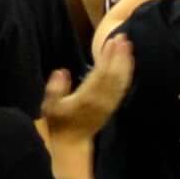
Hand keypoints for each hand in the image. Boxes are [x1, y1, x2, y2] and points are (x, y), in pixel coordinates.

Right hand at [37, 26, 131, 147]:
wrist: (73, 142)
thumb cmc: (59, 122)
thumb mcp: (50, 106)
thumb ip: (55, 89)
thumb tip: (61, 71)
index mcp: (86, 97)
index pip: (100, 73)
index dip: (107, 56)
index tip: (111, 41)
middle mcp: (101, 99)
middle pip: (114, 73)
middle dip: (119, 54)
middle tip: (122, 36)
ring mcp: (109, 102)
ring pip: (121, 79)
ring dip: (126, 61)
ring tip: (128, 44)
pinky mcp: (113, 105)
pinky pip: (123, 87)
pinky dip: (128, 73)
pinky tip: (129, 61)